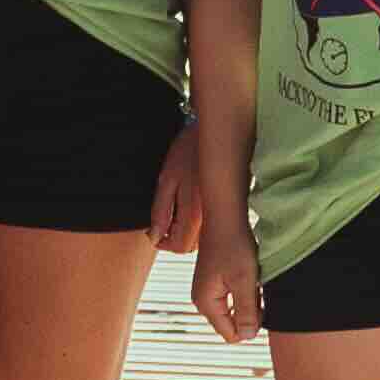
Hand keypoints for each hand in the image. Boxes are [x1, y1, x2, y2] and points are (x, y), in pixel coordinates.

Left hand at [152, 117, 208, 259]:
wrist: (215, 133)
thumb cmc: (189, 150)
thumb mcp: (166, 179)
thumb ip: (160, 211)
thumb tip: (155, 236)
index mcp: (195, 213)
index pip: (179, 246)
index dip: (162, 243)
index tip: (153, 232)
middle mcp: (212, 218)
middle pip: (192, 246)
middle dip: (174, 239)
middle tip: (162, 223)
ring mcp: (220, 212)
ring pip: (202, 238)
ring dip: (186, 232)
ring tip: (175, 212)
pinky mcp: (226, 205)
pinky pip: (210, 225)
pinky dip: (197, 223)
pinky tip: (190, 206)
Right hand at [189, 222, 263, 347]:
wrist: (225, 218)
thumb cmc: (234, 246)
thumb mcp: (245, 281)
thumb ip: (247, 312)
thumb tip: (248, 337)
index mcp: (206, 303)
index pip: (232, 334)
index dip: (251, 325)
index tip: (259, 301)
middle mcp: (202, 301)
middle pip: (233, 324)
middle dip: (250, 312)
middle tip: (256, 288)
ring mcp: (207, 291)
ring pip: (235, 310)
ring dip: (249, 300)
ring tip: (252, 279)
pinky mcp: (214, 282)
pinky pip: (233, 298)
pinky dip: (245, 291)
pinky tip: (249, 275)